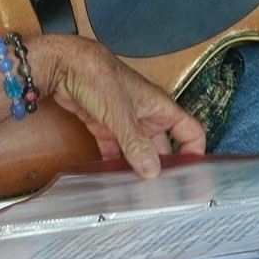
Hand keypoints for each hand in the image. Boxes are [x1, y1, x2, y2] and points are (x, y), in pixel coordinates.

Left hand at [31, 33, 205, 176]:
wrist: (65, 64)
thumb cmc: (98, 74)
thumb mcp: (121, 113)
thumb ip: (136, 143)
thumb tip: (152, 171)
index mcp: (159, 107)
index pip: (189, 132)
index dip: (193, 152)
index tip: (190, 176)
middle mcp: (145, 115)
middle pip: (162, 148)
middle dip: (161, 169)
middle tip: (158, 194)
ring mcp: (125, 122)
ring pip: (137, 152)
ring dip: (136, 170)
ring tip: (135, 193)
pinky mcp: (104, 127)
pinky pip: (114, 151)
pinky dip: (114, 165)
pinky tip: (112, 180)